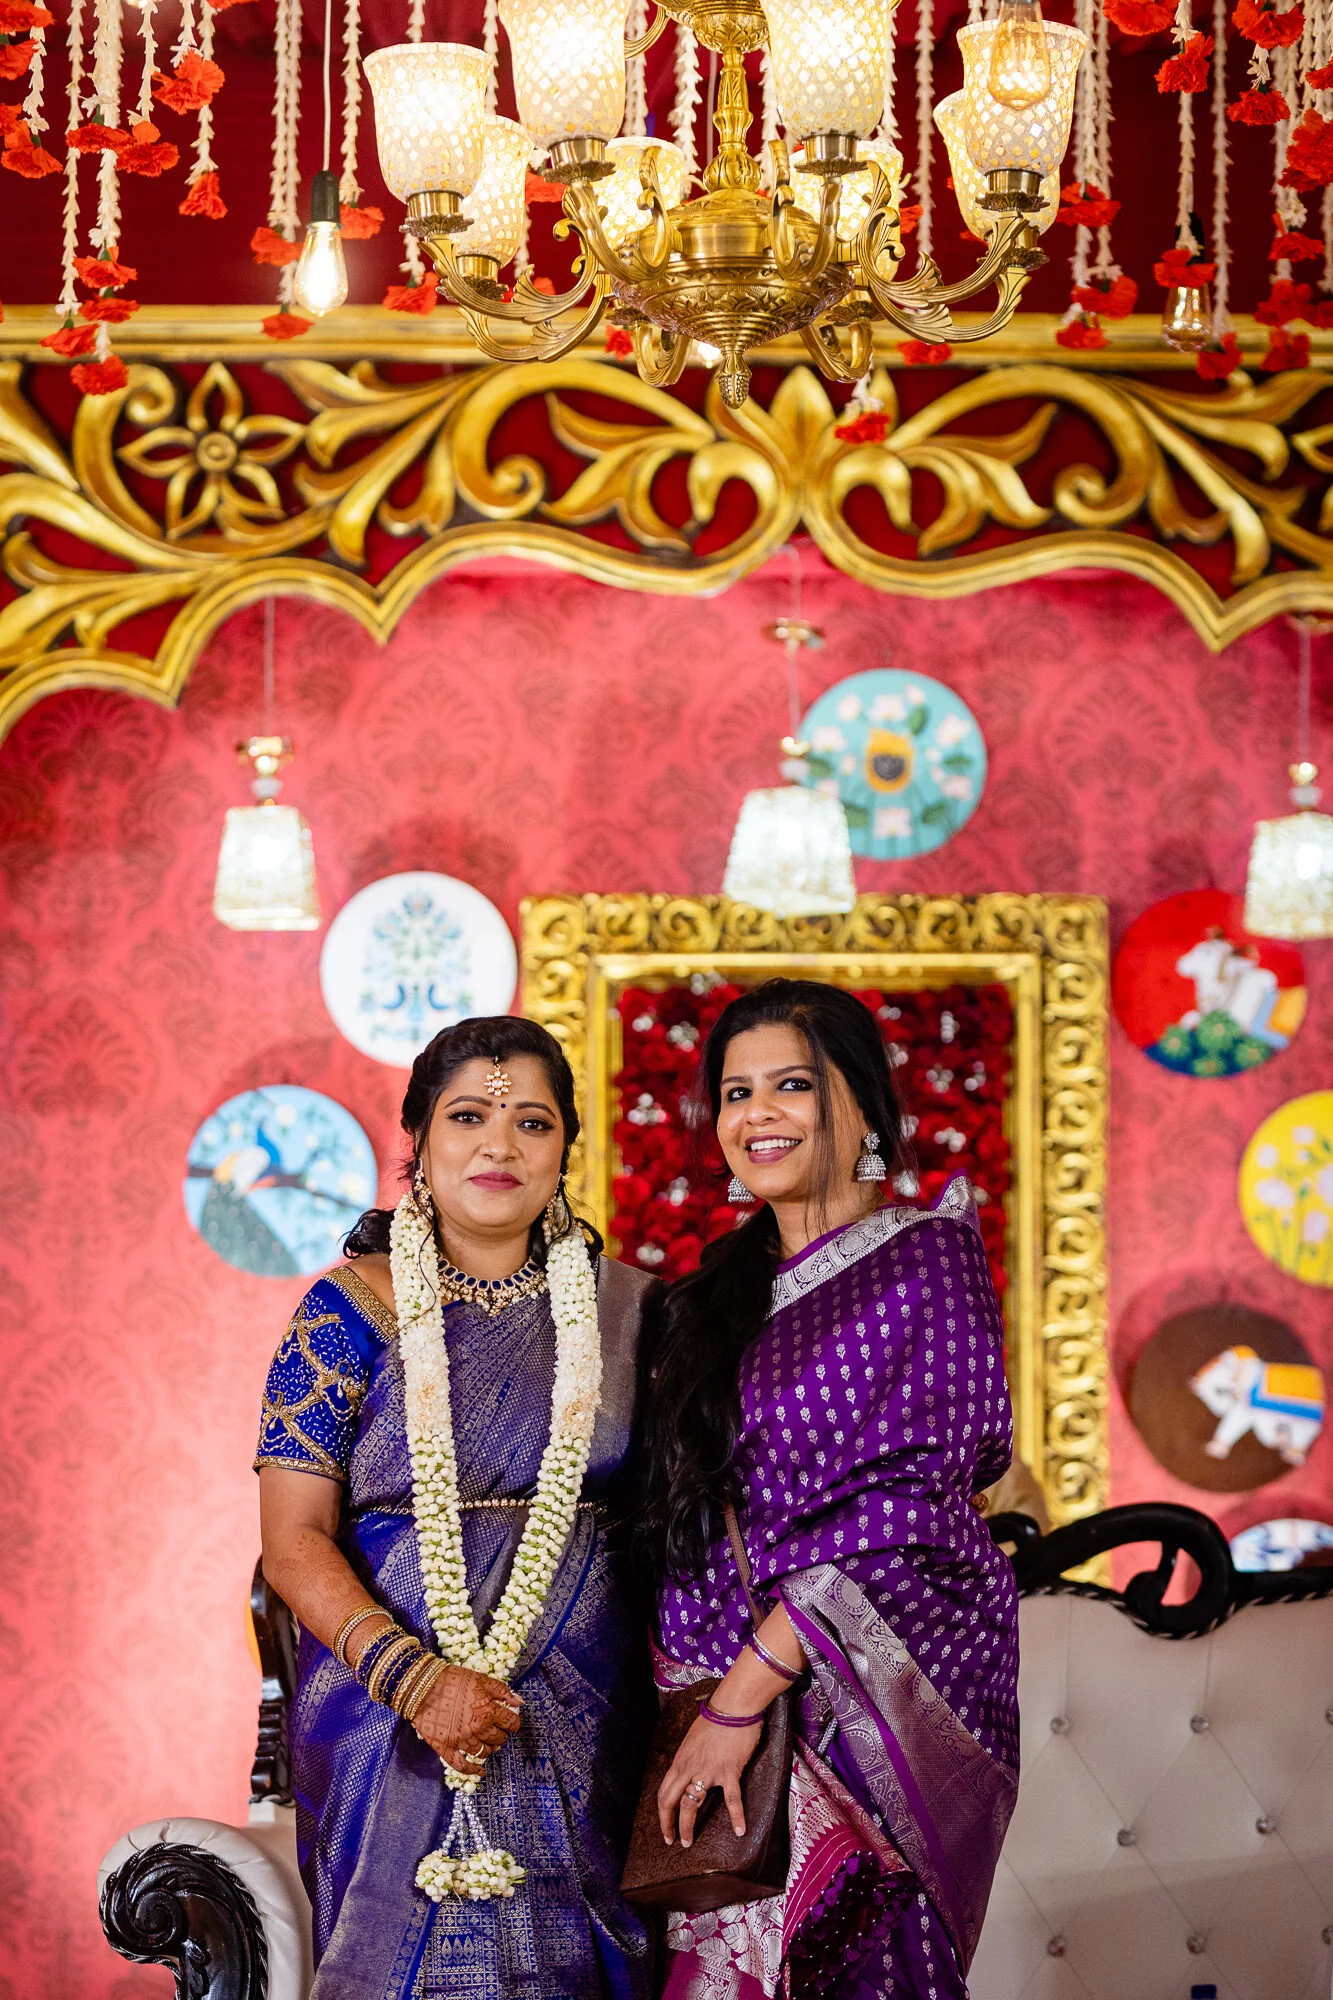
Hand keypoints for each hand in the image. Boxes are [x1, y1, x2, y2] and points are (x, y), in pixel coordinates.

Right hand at [411, 1665, 521, 1775]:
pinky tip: (480, 1771)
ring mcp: (461, 1741)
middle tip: (498, 1729)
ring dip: (490, 1748)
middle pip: (498, 1738)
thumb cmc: (453, 1679)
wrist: (422, 1686)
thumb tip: (519, 1702)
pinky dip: (473, 1770)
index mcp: (488, 1711)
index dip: (513, 1722)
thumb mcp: (481, 1679)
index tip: (511, 1721)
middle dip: (501, 1734)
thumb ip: (502, 1691)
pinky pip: (462, 1765)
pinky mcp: (446, 1748)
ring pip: (483, 1752)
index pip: (510, 1722)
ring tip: (490, 1744)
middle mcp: (477, 1729)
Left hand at [658, 1710, 762, 1848]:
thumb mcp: (693, 1740)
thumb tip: (688, 1774)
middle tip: (672, 1840)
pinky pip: (731, 1799)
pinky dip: (736, 1816)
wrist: (734, 1706)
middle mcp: (689, 1767)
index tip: (665, 1828)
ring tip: (689, 1841)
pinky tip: (739, 1830)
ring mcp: (708, 1770)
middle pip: (670, 1801)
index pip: (664, 1792)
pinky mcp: (729, 1771)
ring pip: (690, 1804)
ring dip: (687, 1826)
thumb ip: (689, 1759)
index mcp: (680, 1760)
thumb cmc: (715, 1719)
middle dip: (668, 1824)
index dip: (662, 1813)